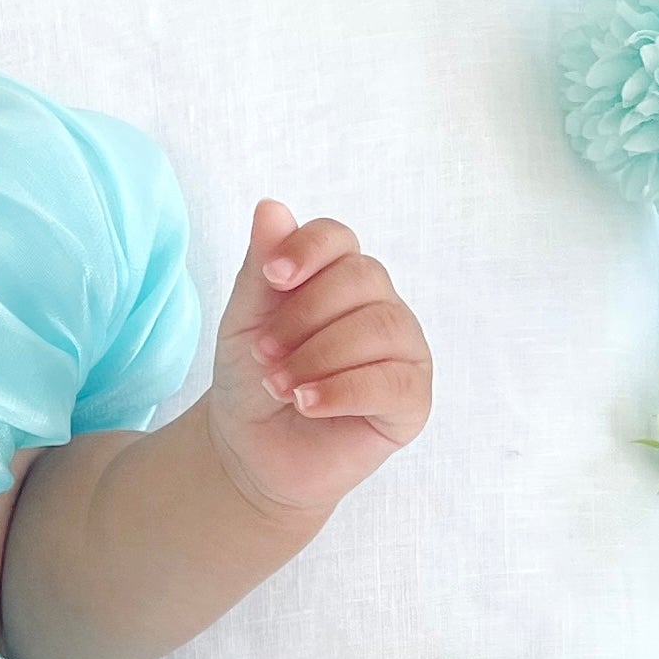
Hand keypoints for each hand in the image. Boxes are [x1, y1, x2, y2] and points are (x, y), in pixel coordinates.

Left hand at [206, 199, 432, 520]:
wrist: (251, 451)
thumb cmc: (253, 378)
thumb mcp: (245, 321)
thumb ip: (261, 268)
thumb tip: (270, 207)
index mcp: (340, 278)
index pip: (339, 238)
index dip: (308, 250)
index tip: (273, 277)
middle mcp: (379, 306)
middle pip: (363, 278)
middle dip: (304, 316)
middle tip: (263, 353)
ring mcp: (403, 351)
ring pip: (382, 327)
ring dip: (320, 356)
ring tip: (279, 385)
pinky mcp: (412, 400)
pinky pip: (393, 381)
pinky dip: (344, 390)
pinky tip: (307, 403)